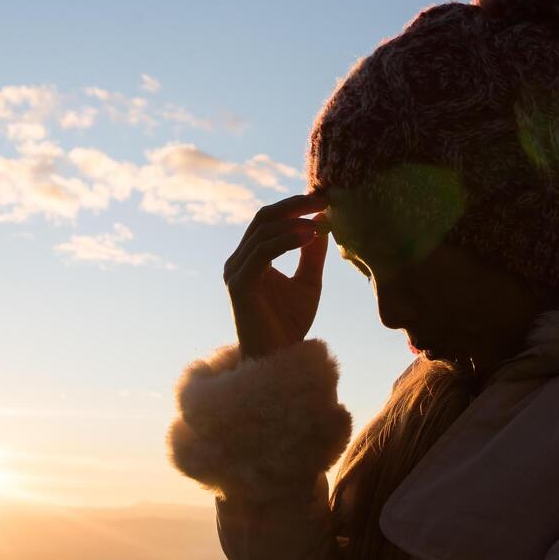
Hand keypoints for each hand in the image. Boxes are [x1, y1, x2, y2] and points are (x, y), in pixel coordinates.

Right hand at [223, 191, 329, 358]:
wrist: (278, 361)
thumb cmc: (289, 326)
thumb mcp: (308, 282)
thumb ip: (312, 253)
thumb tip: (322, 219)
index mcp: (250, 259)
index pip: (268, 220)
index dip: (293, 205)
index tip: (323, 198)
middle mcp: (237, 262)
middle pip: (263, 218)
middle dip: (293, 205)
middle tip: (322, 199)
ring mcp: (235, 273)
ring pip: (263, 232)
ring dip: (294, 223)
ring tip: (321, 223)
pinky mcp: (239, 285)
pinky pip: (262, 252)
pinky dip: (287, 240)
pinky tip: (310, 237)